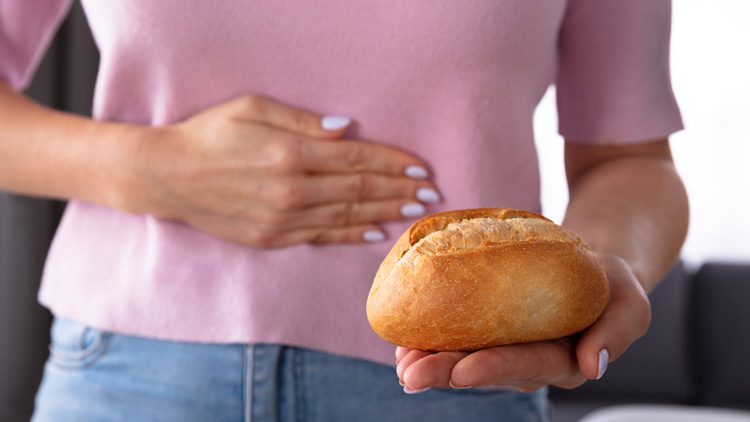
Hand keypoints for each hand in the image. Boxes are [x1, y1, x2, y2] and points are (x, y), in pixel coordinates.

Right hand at [129, 95, 437, 246]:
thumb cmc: (209, 133)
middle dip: (400, 191)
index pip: (357, 160)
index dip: (393, 164)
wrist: (167, 176)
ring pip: (347, 218)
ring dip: (385, 214)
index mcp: (290, 153)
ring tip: (416, 213)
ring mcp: (282, 219)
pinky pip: (321, 238)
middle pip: (359, 191)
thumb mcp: (252, 108)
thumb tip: (347, 129)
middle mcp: (291, 190)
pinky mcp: (272, 238)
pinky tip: (376, 234)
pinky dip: (351, 237)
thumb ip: (303, 120)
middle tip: (432, 194)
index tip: (422, 168)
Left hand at [395, 254, 650, 392]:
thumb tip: (593, 366)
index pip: (526, 365)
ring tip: (399, 361)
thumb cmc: (611, 285)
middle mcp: (528, 361)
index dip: (493, 368)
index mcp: (563, 361)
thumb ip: (617, 333)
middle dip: (445, 373)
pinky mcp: (489, 330)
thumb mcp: (630, 303)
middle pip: (484, 369)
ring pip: (463, 358)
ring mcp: (505, 346)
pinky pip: (457, 338)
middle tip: (410, 374)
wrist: (592, 267)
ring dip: (429, 361)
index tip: (462, 371)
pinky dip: (429, 339)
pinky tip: (403, 342)